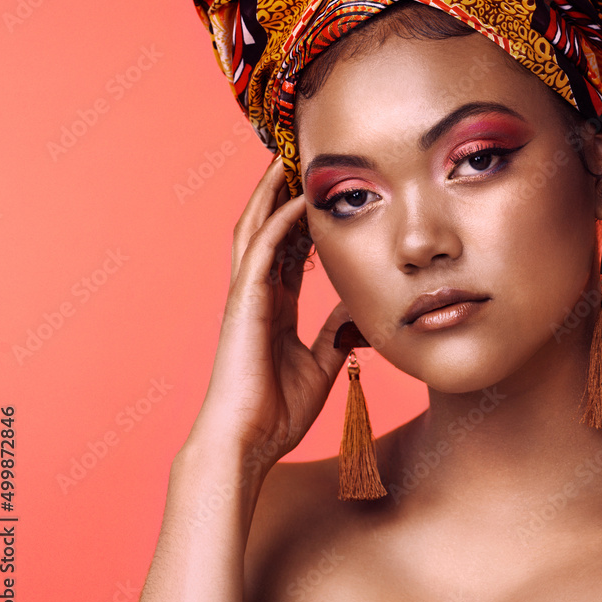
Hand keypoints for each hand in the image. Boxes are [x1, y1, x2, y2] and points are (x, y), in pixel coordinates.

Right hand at [185, 156, 349, 476]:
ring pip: (256, 229)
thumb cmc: (277, 412)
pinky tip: (297, 201)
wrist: (248, 444)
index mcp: (273, 306)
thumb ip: (335, 334)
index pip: (287, 248)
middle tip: (297, 157)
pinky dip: (279, 223)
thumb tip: (357, 312)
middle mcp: (257, 293)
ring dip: (270, 194)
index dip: (301, 218)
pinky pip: (261, 253)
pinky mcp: (244, 304)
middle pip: (266, 228)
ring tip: (286, 159)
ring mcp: (246, 296)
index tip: (319, 192)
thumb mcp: (321, 364)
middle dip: (278, 193)